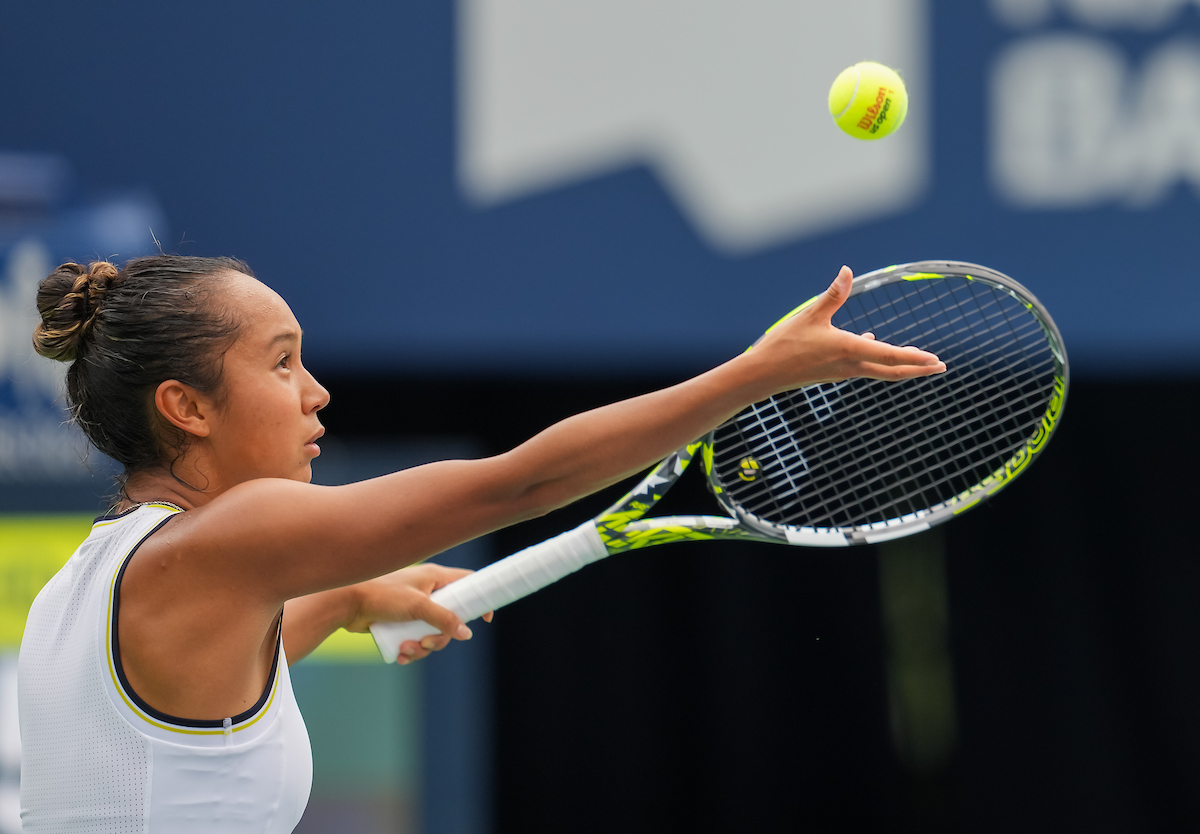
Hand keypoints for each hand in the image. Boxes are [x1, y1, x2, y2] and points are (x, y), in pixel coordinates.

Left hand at [342, 563, 493, 664]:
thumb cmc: (381, 596)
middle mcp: (426, 591)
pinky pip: (415, 640)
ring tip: (406, 650)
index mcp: (434, 578)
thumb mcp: (418, 606)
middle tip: (427, 642)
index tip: (486, 617)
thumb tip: (466, 633)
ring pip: (432, 633)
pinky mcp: (400, 622)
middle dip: (440, 637)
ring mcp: (413, 608)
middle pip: (450, 618)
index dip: (479, 598)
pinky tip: (400, 655)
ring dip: (422, 647)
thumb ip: (444, 618)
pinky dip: (411, 650)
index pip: (466, 582)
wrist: (346, 604)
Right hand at [752, 265, 945, 392]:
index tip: (936, 361)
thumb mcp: (809, 316)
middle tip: (940, 366)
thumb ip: (832, 295)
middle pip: (893, 371)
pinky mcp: (833, 372)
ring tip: (917, 359)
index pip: (891, 356)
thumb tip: (846, 271)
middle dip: (918, 368)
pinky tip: (871, 341)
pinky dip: (876, 358)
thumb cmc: (784, 345)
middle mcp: (850, 365)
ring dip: (900, 365)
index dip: (916, 358)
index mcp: (849, 350)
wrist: (763, 375)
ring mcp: (842, 371)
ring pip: (880, 370)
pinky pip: (863, 366)